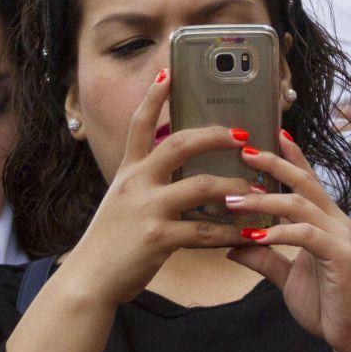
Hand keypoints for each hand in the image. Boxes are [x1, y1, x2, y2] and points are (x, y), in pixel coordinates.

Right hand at [62, 69, 268, 309]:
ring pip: (202, 186)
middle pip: (180, 144)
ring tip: (260, 191)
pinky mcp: (157, 238)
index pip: (139, 123)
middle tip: (243, 135)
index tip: (168, 71)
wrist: (89, 280)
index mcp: (128, 171)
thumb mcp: (122, 201)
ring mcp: (146, 209)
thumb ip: (147, 183)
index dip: (153, 96)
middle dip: (216, 136)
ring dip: (237, 188)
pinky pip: (205, 231)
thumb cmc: (112, 242)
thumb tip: (179, 170)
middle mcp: (136, 183)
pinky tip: (251, 234)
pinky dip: (233, 233)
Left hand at [224, 129, 350, 351]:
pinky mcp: (339, 256)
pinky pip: (306, 234)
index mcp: (325, 221)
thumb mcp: (287, 278)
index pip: (306, 180)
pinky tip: (256, 235)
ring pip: (300, 204)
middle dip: (275, 164)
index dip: (290, 156)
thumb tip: (232, 246)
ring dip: (264, 200)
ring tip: (234, 200)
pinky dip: (279, 232)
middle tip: (245, 152)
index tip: (268, 135)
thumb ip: (264, 258)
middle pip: (304, 181)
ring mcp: (339, 237)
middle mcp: (335, 221)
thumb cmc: (327, 305)